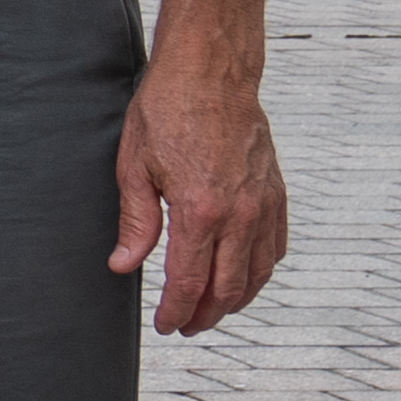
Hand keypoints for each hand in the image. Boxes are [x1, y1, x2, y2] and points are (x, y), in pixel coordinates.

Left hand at [114, 48, 288, 336]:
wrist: (212, 73)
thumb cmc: (166, 110)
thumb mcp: (135, 166)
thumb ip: (135, 223)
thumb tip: (123, 266)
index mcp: (200, 211)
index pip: (189, 283)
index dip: (177, 311)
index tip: (166, 326)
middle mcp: (239, 215)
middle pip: (227, 288)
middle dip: (205, 315)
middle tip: (186, 327)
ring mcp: (264, 206)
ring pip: (256, 275)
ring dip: (235, 300)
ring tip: (211, 310)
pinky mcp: (277, 195)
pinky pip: (274, 249)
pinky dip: (260, 272)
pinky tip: (243, 278)